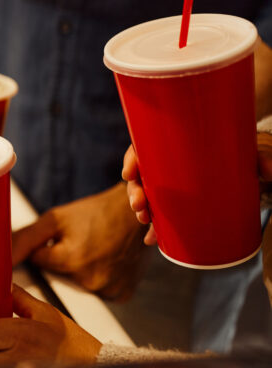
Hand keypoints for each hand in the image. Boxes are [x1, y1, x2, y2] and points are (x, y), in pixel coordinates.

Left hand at [11, 183, 146, 299]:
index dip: (46, 248)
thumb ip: (25, 239)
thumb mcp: (55, 219)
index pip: (39, 263)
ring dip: (79, 271)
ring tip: (93, 250)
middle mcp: (91, 281)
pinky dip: (97, 278)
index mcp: (71, 260)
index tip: (58, 239)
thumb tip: (2, 257)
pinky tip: (105, 261)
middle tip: (79, 242)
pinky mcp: (122, 295)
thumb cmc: (95, 212)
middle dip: (61, 261)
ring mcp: (109, 290)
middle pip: (57, 277)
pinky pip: (98, 291)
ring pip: (77, 285)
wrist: (135, 211)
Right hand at [122, 138, 271, 246]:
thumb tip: (269, 170)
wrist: (250, 166)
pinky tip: (151, 240)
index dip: (132, 160)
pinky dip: (156, 229)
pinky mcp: (180, 203)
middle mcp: (167, 165)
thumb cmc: (244, 153)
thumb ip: (261, 158)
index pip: (144, 147)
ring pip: (146, 195)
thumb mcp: (251, 153)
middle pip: (141, 175)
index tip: (129, 173)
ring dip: (141, 210)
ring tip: (144, 221)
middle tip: (139, 205)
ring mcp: (172, 185)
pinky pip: (162, 214)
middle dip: (134, 191)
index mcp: (175, 145)